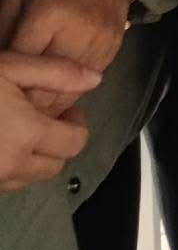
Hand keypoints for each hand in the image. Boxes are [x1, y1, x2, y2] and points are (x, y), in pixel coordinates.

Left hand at [0, 0, 126, 112]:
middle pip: (49, 85)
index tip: (6, 99)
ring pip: (72, 91)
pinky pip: (90, 83)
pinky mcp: (115, 48)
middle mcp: (77, 31)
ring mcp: (100, 41)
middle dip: (30, 104)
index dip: (11, 87)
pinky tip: (60, 93)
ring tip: (38, 109)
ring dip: (53, 104)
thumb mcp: (14, 1)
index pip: (24, 65)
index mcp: (47, 15)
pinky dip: (73, 92)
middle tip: (20, 111)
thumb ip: (2, 35)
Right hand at [0, 54, 93, 191]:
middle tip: (41, 118)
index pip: (75, 143)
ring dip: (31, 157)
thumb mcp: (10, 65)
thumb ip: (57, 72)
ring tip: (15, 128)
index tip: (63, 108)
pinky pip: (0, 184)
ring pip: (27, 179)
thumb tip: (97, 79)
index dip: (76, 124)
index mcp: (26, 135)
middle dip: (56, 143)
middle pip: (54, 166)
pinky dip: (6, 167)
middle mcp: (9, 166)